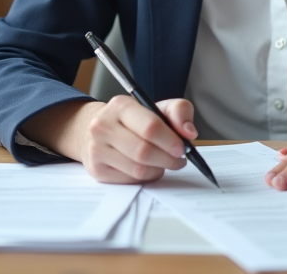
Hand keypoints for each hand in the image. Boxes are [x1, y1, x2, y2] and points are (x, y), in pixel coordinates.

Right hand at [21, 95, 197, 183]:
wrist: (101, 130)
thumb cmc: (135, 119)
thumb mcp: (157, 107)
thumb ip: (179, 112)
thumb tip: (189, 133)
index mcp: (120, 106)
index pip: (150, 127)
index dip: (170, 140)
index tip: (182, 148)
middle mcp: (103, 126)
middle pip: (143, 151)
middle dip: (167, 159)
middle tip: (179, 160)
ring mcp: (97, 149)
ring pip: (137, 169)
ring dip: (158, 169)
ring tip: (164, 162)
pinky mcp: (97, 170)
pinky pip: (130, 180)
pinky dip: (146, 177)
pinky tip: (148, 168)